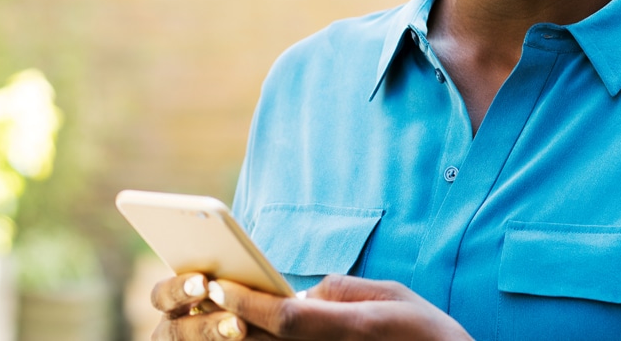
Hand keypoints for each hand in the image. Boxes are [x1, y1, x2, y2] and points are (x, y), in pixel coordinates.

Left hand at [149, 272, 474, 339]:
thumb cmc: (425, 333)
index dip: (246, 302)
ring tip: (208, 324)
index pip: (286, 317)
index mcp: (352, 329)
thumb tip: (299, 292)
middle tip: (195, 301)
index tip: (218, 286)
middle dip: (227, 324)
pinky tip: (240, 338)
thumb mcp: (391, 295)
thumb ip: (342, 289)